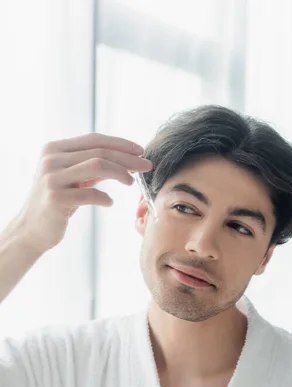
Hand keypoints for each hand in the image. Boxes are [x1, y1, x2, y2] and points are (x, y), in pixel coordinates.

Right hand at [16, 133, 151, 252]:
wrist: (31, 229)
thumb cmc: (56, 202)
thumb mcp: (72, 179)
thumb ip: (91, 167)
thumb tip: (124, 159)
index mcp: (54, 149)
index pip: (94, 139)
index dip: (120, 143)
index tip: (141, 151)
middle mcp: (51, 159)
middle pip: (99, 151)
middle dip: (127, 158)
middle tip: (146, 166)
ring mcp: (52, 178)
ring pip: (96, 166)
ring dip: (120, 173)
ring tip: (131, 183)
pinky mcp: (56, 199)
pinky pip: (90, 194)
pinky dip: (104, 197)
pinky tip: (109, 202)